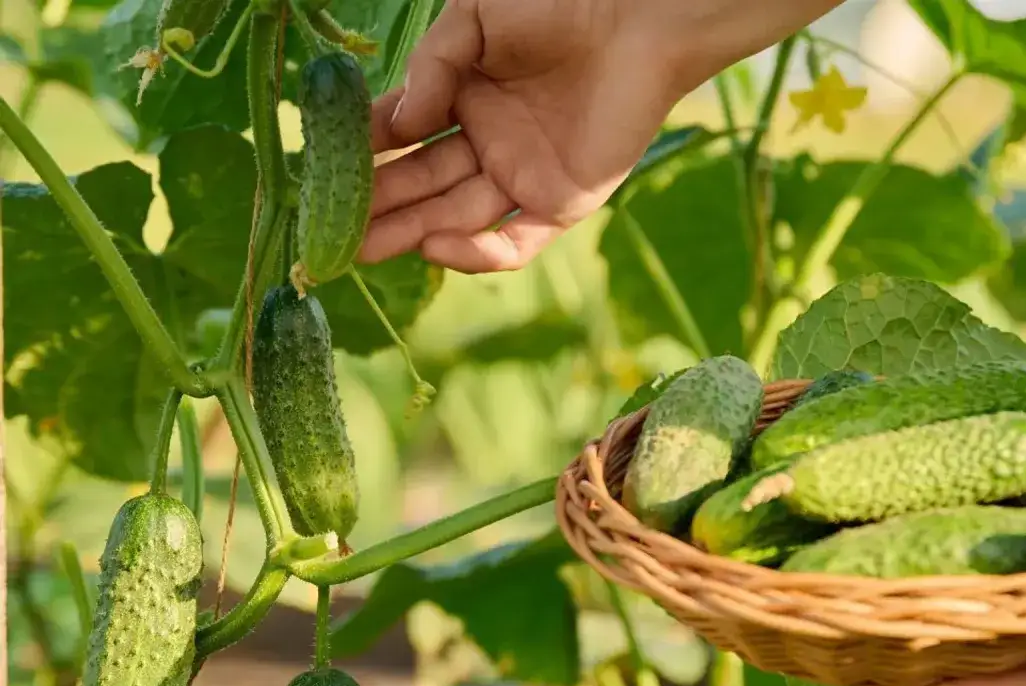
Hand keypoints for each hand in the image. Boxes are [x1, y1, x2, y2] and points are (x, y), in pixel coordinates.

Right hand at [358, 0, 839, 273]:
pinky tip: (436, 245)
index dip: (363, 154)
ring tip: (359, 250)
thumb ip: (431, 70)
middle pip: (422, 183)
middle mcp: (489, 141)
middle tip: (329, 231)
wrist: (635, 20)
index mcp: (465, 97)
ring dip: (408, 233)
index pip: (402, 135)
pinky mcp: (562, 203)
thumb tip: (395, 125)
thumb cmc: (557, 5)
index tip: (321, 171)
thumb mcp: (473, 21)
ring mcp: (523, 176)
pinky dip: (476, 252)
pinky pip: (515, 242)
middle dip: (376, 207)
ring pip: (456, 215)